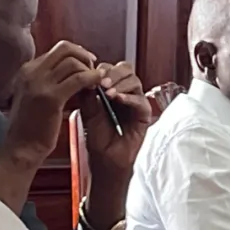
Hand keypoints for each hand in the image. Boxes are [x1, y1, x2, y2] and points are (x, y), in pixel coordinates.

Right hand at [2, 41, 103, 169]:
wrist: (21, 149)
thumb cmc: (31, 127)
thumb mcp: (35, 96)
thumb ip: (49, 81)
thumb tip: (72, 70)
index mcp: (27, 70)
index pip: (57, 50)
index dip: (77, 54)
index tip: (88, 65)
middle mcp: (31, 72)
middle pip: (65, 48)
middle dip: (85, 56)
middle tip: (95, 70)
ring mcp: (39, 83)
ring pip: (73, 61)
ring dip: (90, 70)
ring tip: (97, 83)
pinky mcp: (51, 97)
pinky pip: (78, 79)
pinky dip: (92, 78)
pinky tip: (98, 85)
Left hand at [81, 61, 152, 229]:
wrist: (105, 161)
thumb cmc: (98, 139)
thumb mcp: (87, 112)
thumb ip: (87, 94)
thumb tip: (86, 74)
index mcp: (112, 90)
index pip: (111, 69)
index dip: (102, 69)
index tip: (90, 74)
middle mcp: (125, 94)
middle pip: (125, 70)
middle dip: (112, 73)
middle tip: (101, 81)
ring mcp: (136, 103)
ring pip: (134, 81)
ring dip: (120, 83)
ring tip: (107, 92)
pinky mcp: (144, 115)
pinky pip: (140, 100)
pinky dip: (128, 98)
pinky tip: (117, 100)